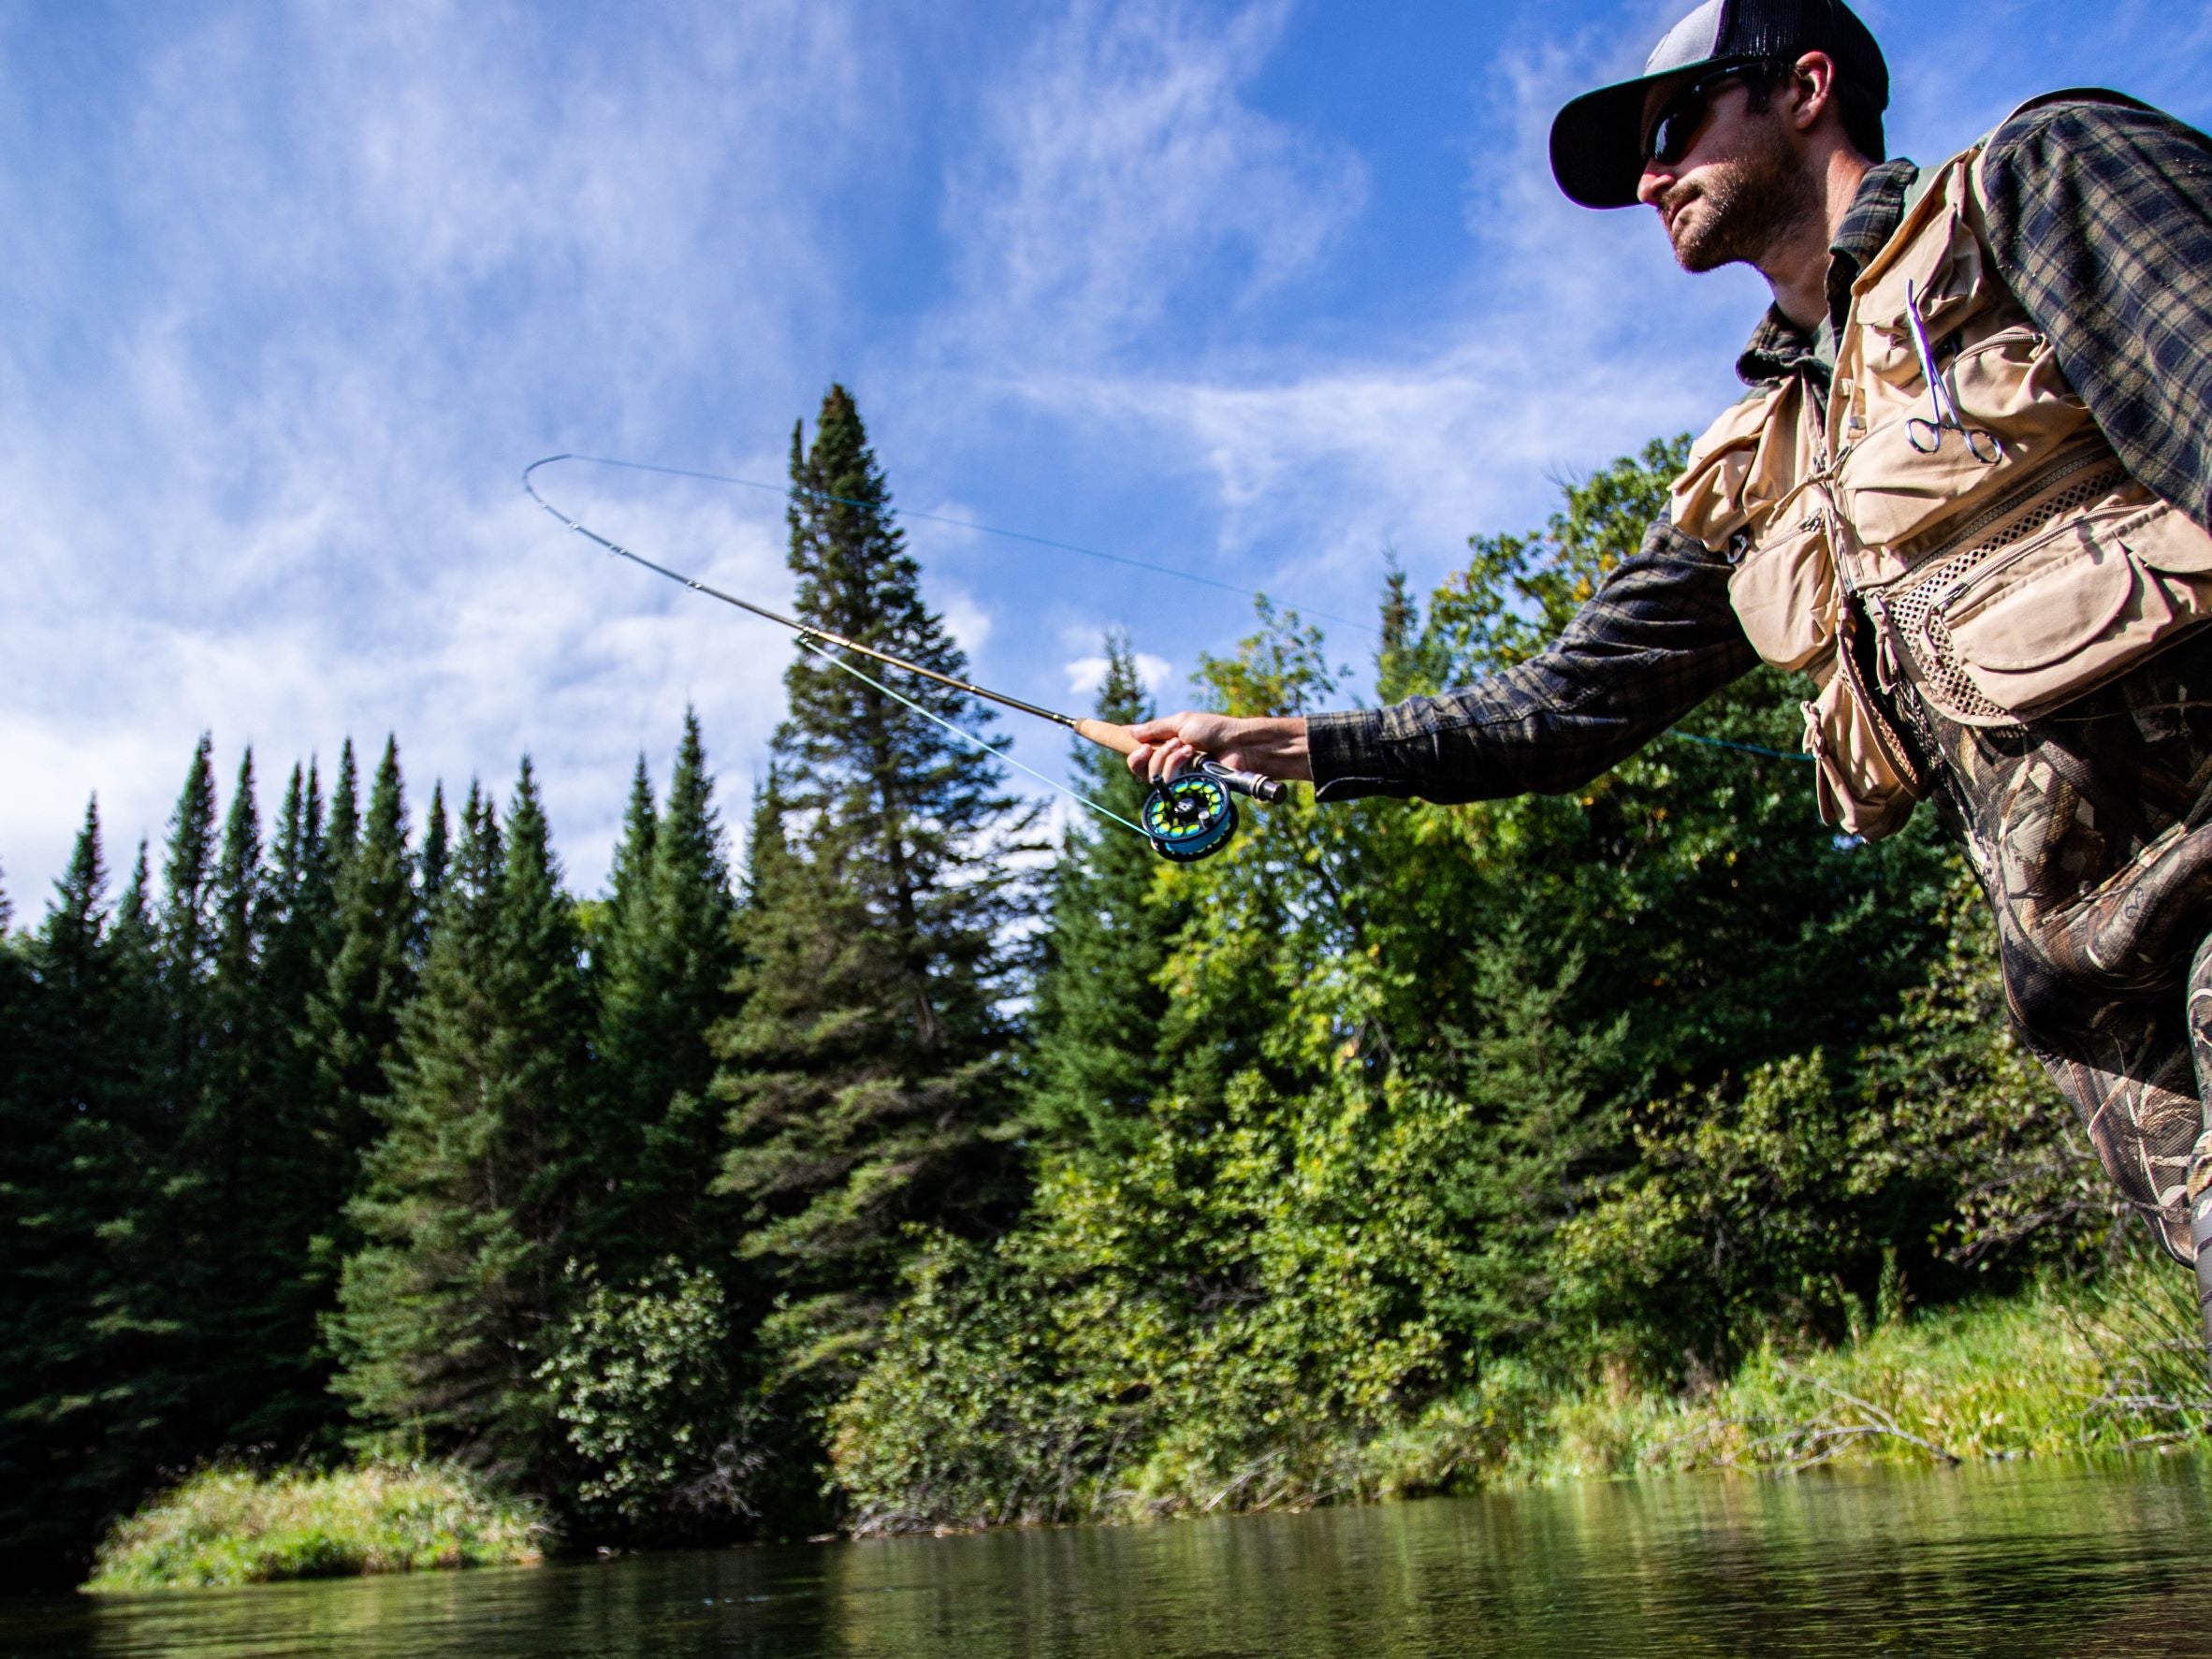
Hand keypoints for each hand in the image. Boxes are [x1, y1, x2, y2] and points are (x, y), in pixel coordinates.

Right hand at [1123, 713, 1311, 784]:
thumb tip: (1130, 733)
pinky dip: (1176, 764)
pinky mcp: (1186, 789)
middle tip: (1159, 746)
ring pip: (1150, 775)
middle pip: (1135, 766)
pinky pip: (1165, 782)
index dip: (1108, 737)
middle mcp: (1166, 763)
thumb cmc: (1216, 730)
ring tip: (1186, 748)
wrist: (1241, 744)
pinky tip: (1190, 756)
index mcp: (1163, 744)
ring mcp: (1176, 778)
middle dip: (1144, 755)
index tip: (1081, 725)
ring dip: (1166, 757)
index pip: (1132, 745)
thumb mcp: (1181, 722)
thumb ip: (1154, 729)